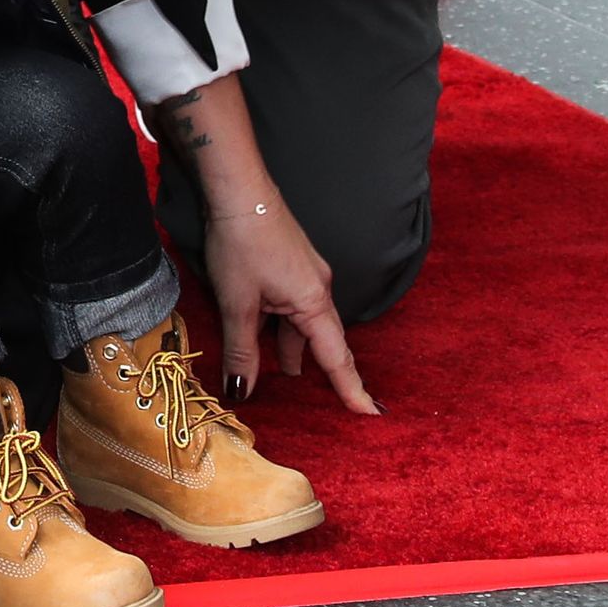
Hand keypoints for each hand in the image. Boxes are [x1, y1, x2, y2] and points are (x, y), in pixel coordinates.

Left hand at [203, 199, 378, 413]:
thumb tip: (242, 391)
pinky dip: (282, 325)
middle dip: (320, 370)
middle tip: (327, 401)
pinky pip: (294, 306)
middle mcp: (319, 289)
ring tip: (282, 372)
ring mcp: (307, 276)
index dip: (350, 387)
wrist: (240, 192)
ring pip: (303, 323)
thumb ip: (242, 349)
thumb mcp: (238, 303)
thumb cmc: (242, 244)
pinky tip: (262, 332)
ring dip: (292, 346)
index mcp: (313, 302)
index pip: (336, 356)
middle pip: (322, 340)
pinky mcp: (294, 265)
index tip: (369, 413)